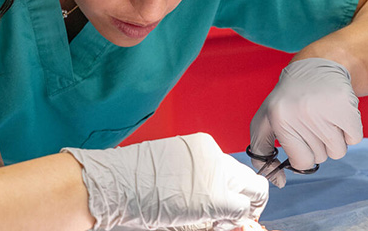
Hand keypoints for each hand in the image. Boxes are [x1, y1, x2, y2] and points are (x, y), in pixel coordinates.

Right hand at [63, 133, 268, 230]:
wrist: (116, 184)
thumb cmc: (131, 178)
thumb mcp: (169, 168)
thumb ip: (195, 177)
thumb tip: (215, 197)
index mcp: (202, 145)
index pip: (232, 168)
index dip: (234, 188)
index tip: (232, 200)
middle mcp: (214, 156)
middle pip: (249, 179)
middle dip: (250, 199)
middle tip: (242, 215)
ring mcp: (217, 176)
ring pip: (252, 194)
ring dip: (242, 210)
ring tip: (222, 221)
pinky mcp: (217, 198)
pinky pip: (241, 210)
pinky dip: (235, 220)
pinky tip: (219, 223)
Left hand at [249, 57, 362, 187]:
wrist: (314, 68)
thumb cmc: (287, 101)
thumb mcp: (265, 122)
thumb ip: (262, 153)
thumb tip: (278, 182)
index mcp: (278, 119)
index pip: (301, 162)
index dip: (303, 155)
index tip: (300, 140)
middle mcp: (301, 114)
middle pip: (321, 157)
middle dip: (318, 145)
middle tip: (312, 122)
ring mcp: (325, 110)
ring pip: (339, 151)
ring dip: (334, 139)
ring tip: (323, 118)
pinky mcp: (347, 107)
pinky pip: (355, 139)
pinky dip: (349, 131)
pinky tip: (337, 114)